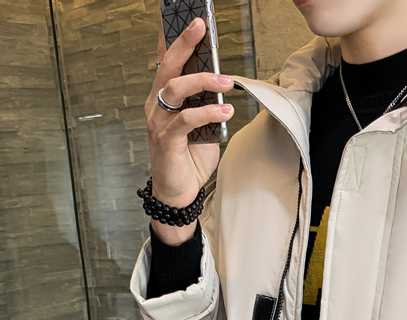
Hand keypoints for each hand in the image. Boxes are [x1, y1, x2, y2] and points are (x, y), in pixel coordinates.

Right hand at [145, 17, 234, 243]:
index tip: (185, 17)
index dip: (171, 37)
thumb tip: (221, 86)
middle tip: (201, 26)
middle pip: (167, 66)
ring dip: (202, 80)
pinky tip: (225, 111)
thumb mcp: (202, 126)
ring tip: (226, 81)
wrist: (179, 191)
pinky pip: (186, 119)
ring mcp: (159, 121)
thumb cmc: (189, 157)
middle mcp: (156, 105)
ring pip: (176, 89)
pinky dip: (207, 113)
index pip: (164, 61)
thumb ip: (206, 105)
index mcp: (163, 98)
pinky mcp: (167, 139)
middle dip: (184, 43)